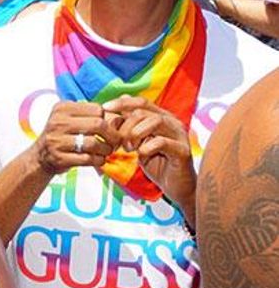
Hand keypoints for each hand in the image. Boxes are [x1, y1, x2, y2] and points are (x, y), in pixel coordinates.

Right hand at [33, 101, 120, 175]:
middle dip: (112, 135)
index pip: (97, 109)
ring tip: (107, 152)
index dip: (109, 120)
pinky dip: (98, 160)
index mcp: (62, 108)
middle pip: (97, 124)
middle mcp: (57, 122)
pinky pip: (87, 159)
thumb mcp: (71, 119)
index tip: (112, 129)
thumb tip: (122, 118)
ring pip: (93, 143)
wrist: (40, 157)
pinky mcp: (58, 157)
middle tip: (115, 142)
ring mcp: (56, 140)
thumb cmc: (63, 136)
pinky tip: (99, 160)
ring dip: (106, 150)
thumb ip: (91, 115)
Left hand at [103, 95, 195, 221]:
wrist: (175, 186)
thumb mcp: (137, 143)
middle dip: (124, 126)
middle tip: (118, 144)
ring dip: (135, 134)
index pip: (140, 101)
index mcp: (161, 117)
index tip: (105, 108)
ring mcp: (179, 135)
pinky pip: (162, 142)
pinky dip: (146, 147)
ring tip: (128, 148)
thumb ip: (127, 127)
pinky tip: (141, 155)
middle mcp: (172, 122)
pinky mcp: (182, 150)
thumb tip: (111, 109)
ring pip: (155, 121)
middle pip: (143, 112)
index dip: (121, 103)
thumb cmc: (155, 162)